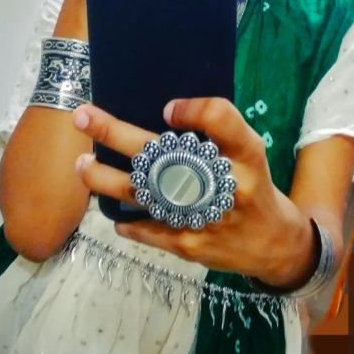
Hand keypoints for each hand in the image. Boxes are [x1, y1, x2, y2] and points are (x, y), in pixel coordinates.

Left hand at [71, 98, 315, 287]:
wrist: (271, 243)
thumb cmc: (252, 185)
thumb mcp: (248, 151)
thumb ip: (216, 131)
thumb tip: (160, 114)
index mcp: (245, 153)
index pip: (219, 118)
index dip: (192, 110)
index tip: (167, 109)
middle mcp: (225, 182)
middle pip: (163, 152)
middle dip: (115, 133)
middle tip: (83, 116)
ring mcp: (203, 216)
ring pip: (142, 193)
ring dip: (104, 178)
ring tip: (82, 164)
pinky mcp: (188, 244)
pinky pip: (145, 228)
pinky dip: (125, 219)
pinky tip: (113, 211)